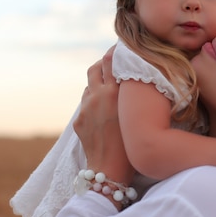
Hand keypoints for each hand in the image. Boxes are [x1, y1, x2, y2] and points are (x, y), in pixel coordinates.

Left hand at [74, 46, 134, 191]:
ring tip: (110, 89)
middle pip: (95, 67)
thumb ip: (132, 93)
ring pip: (89, 85)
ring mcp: (86, 108)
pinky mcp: (79, 120)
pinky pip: (86, 103)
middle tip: (114, 64)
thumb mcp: (136, 112)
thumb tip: (133, 77)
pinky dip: (94, 101)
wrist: (110, 169)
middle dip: (103, 63)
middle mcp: (97, 96)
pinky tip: (104, 110)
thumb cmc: (133, 143)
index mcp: (114, 92)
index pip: (111, 60)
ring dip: (98, 83)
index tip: (122, 47)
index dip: (115, 51)